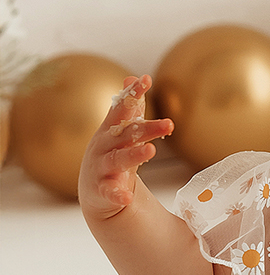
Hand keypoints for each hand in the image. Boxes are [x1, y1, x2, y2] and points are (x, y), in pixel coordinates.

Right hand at [78, 73, 173, 221]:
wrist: (94, 190)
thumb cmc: (112, 154)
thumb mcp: (120, 131)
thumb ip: (129, 107)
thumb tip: (134, 76)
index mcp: (111, 130)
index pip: (122, 108)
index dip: (132, 94)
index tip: (146, 80)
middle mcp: (105, 146)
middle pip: (126, 134)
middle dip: (146, 128)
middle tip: (169, 124)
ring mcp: (102, 168)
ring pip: (118, 160)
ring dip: (134, 155)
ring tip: (150, 151)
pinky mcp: (102, 191)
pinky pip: (109, 192)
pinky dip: (117, 194)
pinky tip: (125, 198)